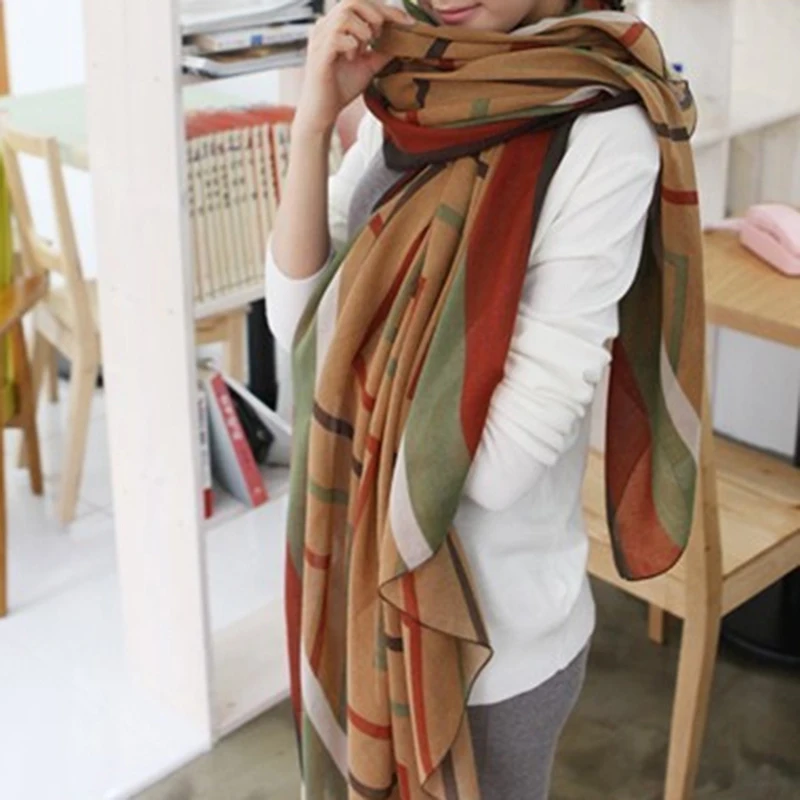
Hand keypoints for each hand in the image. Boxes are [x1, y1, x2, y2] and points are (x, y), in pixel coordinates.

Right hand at [294, 0, 411, 135]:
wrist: (324, 110)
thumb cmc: (342, 86)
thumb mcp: (368, 65)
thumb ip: (382, 51)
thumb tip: (403, 40)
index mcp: (336, 24)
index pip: (362, 3)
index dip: (387, 9)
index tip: (408, 21)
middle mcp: (325, 25)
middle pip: (353, 1)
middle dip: (375, 15)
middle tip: (379, 37)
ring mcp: (320, 38)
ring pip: (346, 16)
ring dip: (363, 32)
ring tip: (362, 51)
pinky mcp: (319, 53)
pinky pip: (338, 37)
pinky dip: (352, 46)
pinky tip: (351, 58)